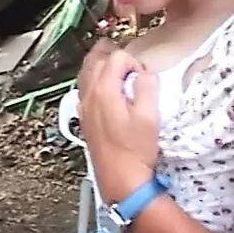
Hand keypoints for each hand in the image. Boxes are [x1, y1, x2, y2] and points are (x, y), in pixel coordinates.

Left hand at [79, 48, 159, 202]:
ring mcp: (84, 108)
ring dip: (97, 63)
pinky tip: (100, 85)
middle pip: (95, 61)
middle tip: (122, 52)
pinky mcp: (85, 119)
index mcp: (105, 91)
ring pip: (85, 74)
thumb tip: (144, 72)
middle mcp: (90, 96)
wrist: (120, 180)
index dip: (132, 60)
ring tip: (107, 58)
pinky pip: (83, 89)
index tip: (143, 73)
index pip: (116, 58)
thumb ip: (148, 86)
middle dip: (110, 53)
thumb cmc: (135, 151)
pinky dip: (91, 79)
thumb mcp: (150, 116)